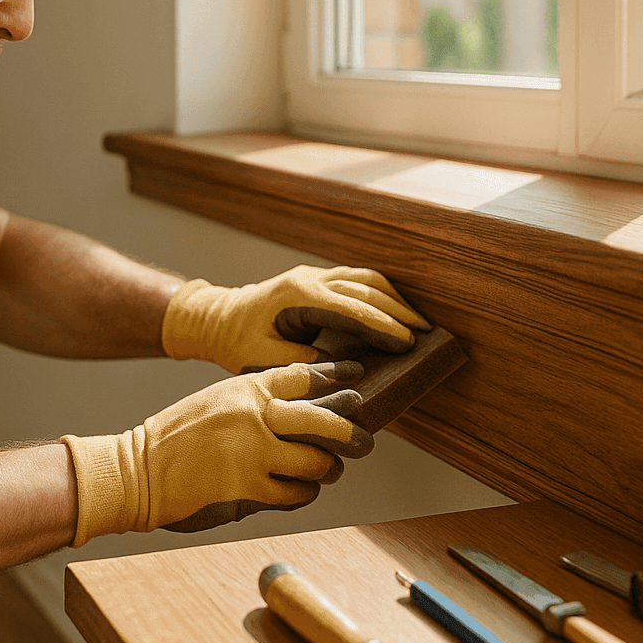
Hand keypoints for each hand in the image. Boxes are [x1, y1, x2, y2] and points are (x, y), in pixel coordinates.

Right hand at [59, 361, 370, 545]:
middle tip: (363, 441)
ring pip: (318, 462)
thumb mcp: (216, 403)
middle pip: (326, 420)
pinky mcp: (249, 489)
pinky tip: (299, 490)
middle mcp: (254, 416)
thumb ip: (256, 404)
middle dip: (352, 432)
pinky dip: (303, 493)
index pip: (305, 375)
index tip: (357, 378)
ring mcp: (253, 453)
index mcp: (245, 389)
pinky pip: (297, 493)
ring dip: (328, 469)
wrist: (134, 472)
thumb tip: (307, 417)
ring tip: (328, 471)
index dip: (337, 377)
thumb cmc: (175, 439)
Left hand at [161, 265, 431, 373]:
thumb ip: (302, 362)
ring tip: (418, 322)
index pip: (350, 309)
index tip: (408, 342)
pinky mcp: (316, 280)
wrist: (217, 318)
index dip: (382, 325)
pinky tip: (395, 310)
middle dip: (398, 311)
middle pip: (365, 289)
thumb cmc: (236, 342)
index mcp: (297, 296)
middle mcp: (309, 279)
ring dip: (394, 299)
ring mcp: (313, 275)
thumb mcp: (263, 359)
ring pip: (365, 279)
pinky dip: (379, 294)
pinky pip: (355, 280)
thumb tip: (341, 367)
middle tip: (425, 333)